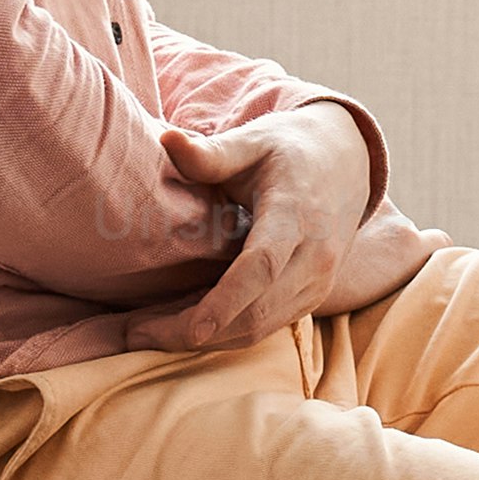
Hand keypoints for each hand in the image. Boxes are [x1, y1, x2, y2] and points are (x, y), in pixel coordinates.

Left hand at [127, 107, 440, 353]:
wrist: (345, 165)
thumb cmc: (287, 151)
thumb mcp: (252, 142)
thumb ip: (210, 152)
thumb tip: (167, 139)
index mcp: (296, 215)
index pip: (263, 267)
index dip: (227, 301)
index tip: (193, 328)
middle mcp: (314, 258)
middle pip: (256, 313)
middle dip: (193, 332)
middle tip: (134, 332)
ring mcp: (317, 284)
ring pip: (258, 329)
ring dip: (201, 340)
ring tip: (144, 333)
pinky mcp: (311, 299)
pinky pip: (264, 328)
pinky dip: (220, 335)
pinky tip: (177, 325)